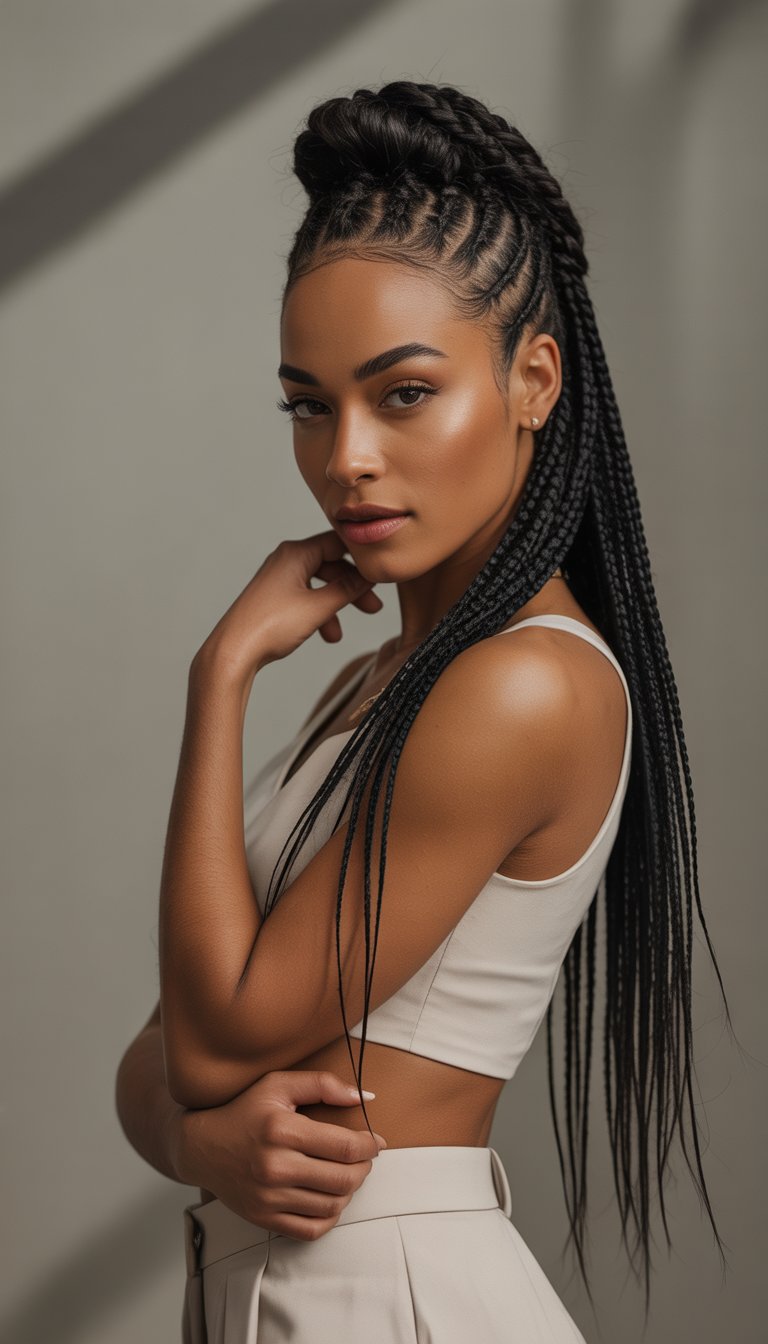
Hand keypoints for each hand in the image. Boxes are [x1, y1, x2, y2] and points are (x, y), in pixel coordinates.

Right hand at [176, 1069, 387, 1240]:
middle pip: (343, 1179)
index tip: (375, 1141)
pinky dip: (331, 1216)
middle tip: (364, 1159)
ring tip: (347, 1175)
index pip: (345, 1146)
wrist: (202, 1146)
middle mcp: (275, 1167)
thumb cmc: (245, 1110)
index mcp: (282, 1130)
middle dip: (364, 1168)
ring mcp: (268, 1197)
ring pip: (332, 1205)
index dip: (370, 1145)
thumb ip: (322, 1084)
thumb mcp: (278, 1084)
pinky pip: (312, 1229)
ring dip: (350, 1191)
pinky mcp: (264, 1218)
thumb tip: (364, 1097)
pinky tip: (330, 1197)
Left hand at [196, 529, 382, 679]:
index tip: (381, 570)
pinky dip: (319, 613)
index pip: (338, 543)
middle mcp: (286, 560)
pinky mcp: (275, 596)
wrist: (234, 650)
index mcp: (296, 553)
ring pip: (319, 585)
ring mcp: (279, 578)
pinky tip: (326, 635)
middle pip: (331, 566)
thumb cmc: (270, 625)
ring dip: (335, 606)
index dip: (361, 557)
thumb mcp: (318, 608)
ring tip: (344, 632)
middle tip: (374, 608)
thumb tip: (369, 576)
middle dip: (352, 588)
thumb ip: (347, 590)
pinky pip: (306, 597)